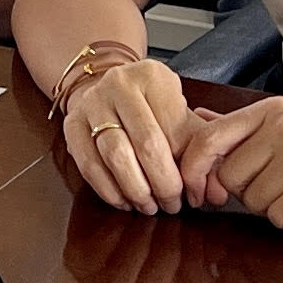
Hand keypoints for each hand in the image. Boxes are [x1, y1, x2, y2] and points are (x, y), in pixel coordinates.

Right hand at [60, 56, 198, 214]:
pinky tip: (124, 200)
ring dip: (136, 189)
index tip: (193, 192)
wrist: (107, 89)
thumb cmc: (150, 106)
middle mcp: (119, 83)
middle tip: (172, 204)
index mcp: (152, 76)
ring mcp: (91, 103)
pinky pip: (89, 165)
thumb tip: (210, 191)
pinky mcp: (72, 124)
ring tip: (149, 206)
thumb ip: (197, 144)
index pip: (175, 129)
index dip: (186, 167)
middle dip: (163, 182)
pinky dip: (109, 190)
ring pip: (115, 156)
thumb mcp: (178, 112)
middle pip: (146, 143)